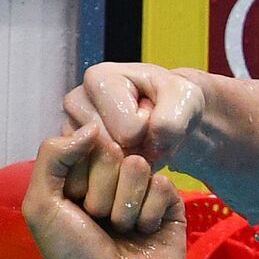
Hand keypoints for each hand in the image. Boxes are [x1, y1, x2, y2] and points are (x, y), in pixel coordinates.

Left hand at [23, 123, 186, 258]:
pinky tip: (146, 235)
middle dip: (102, 191)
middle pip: (112, 152)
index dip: (78, 173)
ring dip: (126, 206)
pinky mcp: (171, 208)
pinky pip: (165, 185)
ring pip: (140, 167)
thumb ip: (53, 156)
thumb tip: (92, 127)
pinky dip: (150, 214)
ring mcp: (142, 194)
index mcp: (77, 178)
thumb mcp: (42, 206)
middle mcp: (110, 182)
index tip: (73, 205)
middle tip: (100, 223)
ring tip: (123, 231)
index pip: (84, 142)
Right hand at [61, 62, 205, 199]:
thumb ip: (171, 121)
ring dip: (131, 163)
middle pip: (112, 150)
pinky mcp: (73, 155)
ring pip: (104, 168)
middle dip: (139, 150)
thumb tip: (149, 149)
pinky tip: (129, 156)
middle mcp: (75, 102)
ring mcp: (71, 131)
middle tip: (147, 133)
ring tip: (140, 143)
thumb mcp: (186, 100)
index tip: (153, 115)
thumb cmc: (175, 102)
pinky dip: (121, 174)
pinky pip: (98, 180)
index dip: (150, 130)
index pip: (129, 129)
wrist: (171, 116)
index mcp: (98, 79)